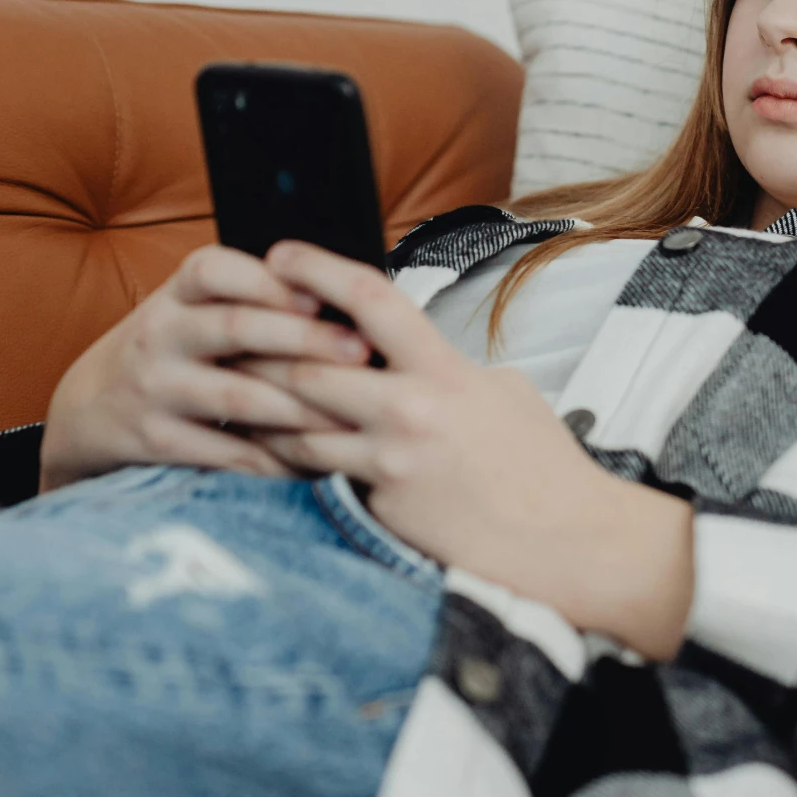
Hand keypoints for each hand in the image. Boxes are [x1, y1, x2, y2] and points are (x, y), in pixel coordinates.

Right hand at [39, 243, 371, 491]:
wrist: (89, 409)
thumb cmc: (172, 352)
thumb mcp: (191, 312)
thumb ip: (250, 301)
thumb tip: (345, 301)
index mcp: (178, 294)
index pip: (214, 269)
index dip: (266, 280)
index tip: (319, 295)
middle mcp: (161, 333)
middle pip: (236, 328)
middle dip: (305, 339)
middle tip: (361, 351)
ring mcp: (155, 388)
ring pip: (236, 395)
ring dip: (300, 405)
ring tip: (351, 413)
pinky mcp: (156, 440)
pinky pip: (225, 451)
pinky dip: (275, 459)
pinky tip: (315, 460)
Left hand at [255, 241, 694, 659]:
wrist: (564, 541)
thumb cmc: (542, 466)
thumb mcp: (504, 391)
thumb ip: (449, 366)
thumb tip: (410, 350)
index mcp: (444, 370)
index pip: (368, 298)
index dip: (314, 269)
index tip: (281, 255)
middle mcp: (410, 411)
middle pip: (306, 365)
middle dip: (263, 347)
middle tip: (233, 331)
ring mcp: (390, 464)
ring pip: (297, 427)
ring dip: (264, 409)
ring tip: (237, 391)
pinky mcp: (378, 509)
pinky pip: (318, 477)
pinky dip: (291, 461)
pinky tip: (269, 451)